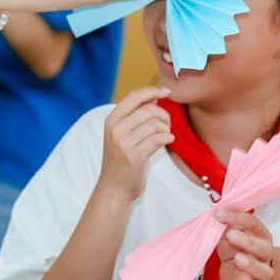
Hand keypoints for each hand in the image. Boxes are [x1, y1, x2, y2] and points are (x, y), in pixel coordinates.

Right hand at [95, 87, 173, 203]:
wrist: (114, 188)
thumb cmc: (122, 160)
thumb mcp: (122, 134)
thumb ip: (135, 115)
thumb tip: (154, 95)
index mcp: (111, 121)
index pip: (133, 97)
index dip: (152, 90)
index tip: (167, 92)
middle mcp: (115, 130)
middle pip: (149, 109)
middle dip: (164, 115)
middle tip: (167, 125)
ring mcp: (123, 143)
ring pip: (155, 124)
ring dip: (167, 128)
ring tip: (166, 135)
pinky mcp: (134, 157)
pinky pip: (159, 138)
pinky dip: (168, 137)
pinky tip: (168, 140)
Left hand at [215, 210, 273, 279]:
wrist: (238, 271)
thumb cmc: (235, 249)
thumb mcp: (227, 236)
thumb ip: (224, 227)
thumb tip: (216, 215)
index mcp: (258, 235)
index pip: (252, 223)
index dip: (236, 217)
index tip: (219, 214)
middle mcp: (264, 253)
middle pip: (262, 247)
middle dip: (246, 240)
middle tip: (230, 235)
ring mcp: (262, 271)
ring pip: (264, 270)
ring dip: (251, 265)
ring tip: (238, 259)